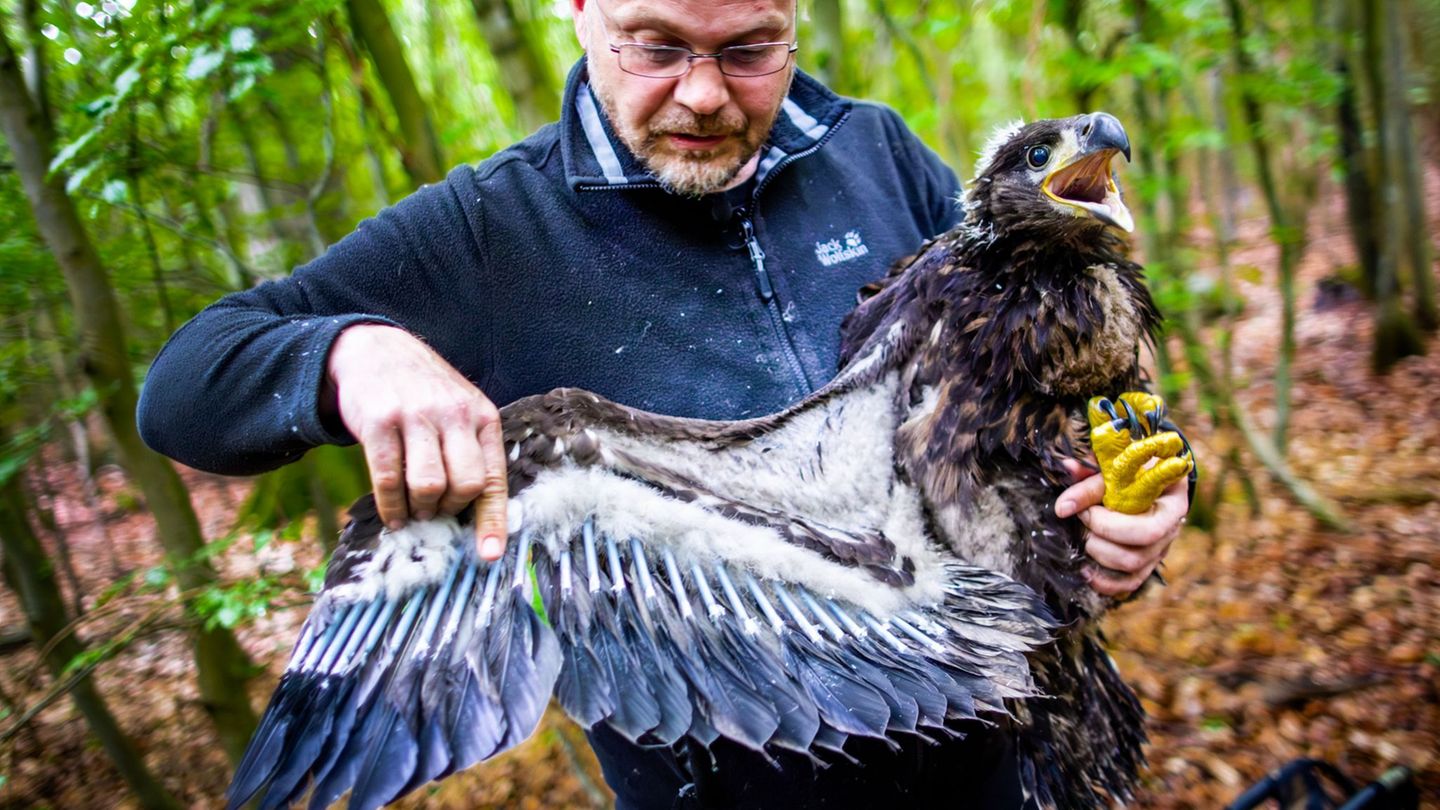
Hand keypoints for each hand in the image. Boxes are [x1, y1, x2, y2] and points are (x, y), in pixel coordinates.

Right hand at [326, 324, 508, 560]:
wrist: (377, 350)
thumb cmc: (425, 395)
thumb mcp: (461, 411)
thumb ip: (472, 453)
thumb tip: (478, 516)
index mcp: (482, 417)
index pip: (494, 477)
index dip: (493, 521)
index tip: (489, 555)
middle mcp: (454, 414)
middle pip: (466, 485)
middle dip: (451, 510)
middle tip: (437, 512)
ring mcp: (416, 416)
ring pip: (429, 486)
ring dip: (421, 510)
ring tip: (415, 510)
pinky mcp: (380, 421)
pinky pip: (390, 478)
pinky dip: (391, 506)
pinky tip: (393, 515)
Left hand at [1056, 458, 1187, 597]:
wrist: (1148, 472)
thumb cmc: (1134, 467)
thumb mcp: (1117, 465)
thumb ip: (1091, 475)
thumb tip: (1066, 481)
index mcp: (1172, 503)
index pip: (1146, 528)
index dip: (1107, 524)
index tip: (1084, 509)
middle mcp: (1171, 529)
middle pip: (1137, 554)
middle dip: (1100, 539)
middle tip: (1081, 519)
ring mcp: (1160, 547)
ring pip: (1131, 568)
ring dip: (1098, 554)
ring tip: (1083, 533)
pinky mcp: (1147, 561)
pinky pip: (1130, 582)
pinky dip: (1104, 581)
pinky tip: (1084, 569)